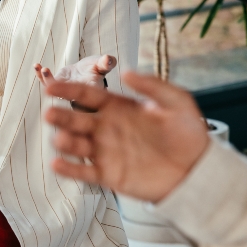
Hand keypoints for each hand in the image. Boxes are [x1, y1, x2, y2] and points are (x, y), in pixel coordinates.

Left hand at [35, 55, 116, 110]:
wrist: (86, 70)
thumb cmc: (97, 67)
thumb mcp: (102, 64)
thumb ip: (105, 63)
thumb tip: (109, 60)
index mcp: (91, 92)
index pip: (88, 97)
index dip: (81, 95)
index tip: (75, 88)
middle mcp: (77, 97)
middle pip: (67, 98)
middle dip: (58, 93)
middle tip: (50, 87)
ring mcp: (64, 93)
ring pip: (54, 91)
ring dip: (47, 81)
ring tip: (45, 70)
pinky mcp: (55, 86)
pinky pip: (46, 82)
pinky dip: (40, 75)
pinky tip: (36, 66)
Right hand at [42, 72, 208, 202]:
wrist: (197, 170)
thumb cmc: (189, 134)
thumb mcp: (177, 102)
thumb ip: (153, 85)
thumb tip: (126, 72)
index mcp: (118, 107)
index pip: (87, 95)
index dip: (68, 89)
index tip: (51, 86)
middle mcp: (107, 128)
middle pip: (77, 120)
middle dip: (61, 116)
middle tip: (49, 113)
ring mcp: (106, 151)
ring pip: (77, 145)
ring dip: (65, 142)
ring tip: (59, 139)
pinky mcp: (109, 175)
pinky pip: (84, 171)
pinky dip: (70, 169)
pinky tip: (57, 164)